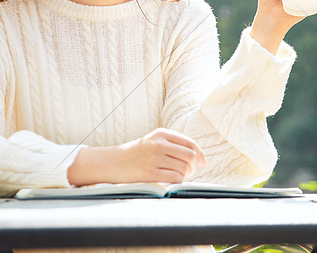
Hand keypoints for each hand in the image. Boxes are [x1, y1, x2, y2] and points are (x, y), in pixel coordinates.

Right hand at [67, 128, 206, 186]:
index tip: (203, 163)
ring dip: (185, 175)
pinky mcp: (150, 173)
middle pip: (190, 156)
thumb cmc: (139, 153)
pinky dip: (178, 181)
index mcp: (161, 133)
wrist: (113, 162)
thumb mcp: (155, 141)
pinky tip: (172, 180)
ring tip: (178, 175)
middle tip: (190, 171)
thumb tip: (202, 159)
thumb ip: (176, 145)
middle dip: (194, 166)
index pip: (190, 143)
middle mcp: (158, 144)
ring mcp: (154, 159)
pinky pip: (175, 178)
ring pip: (184, 168)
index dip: (200, 154)